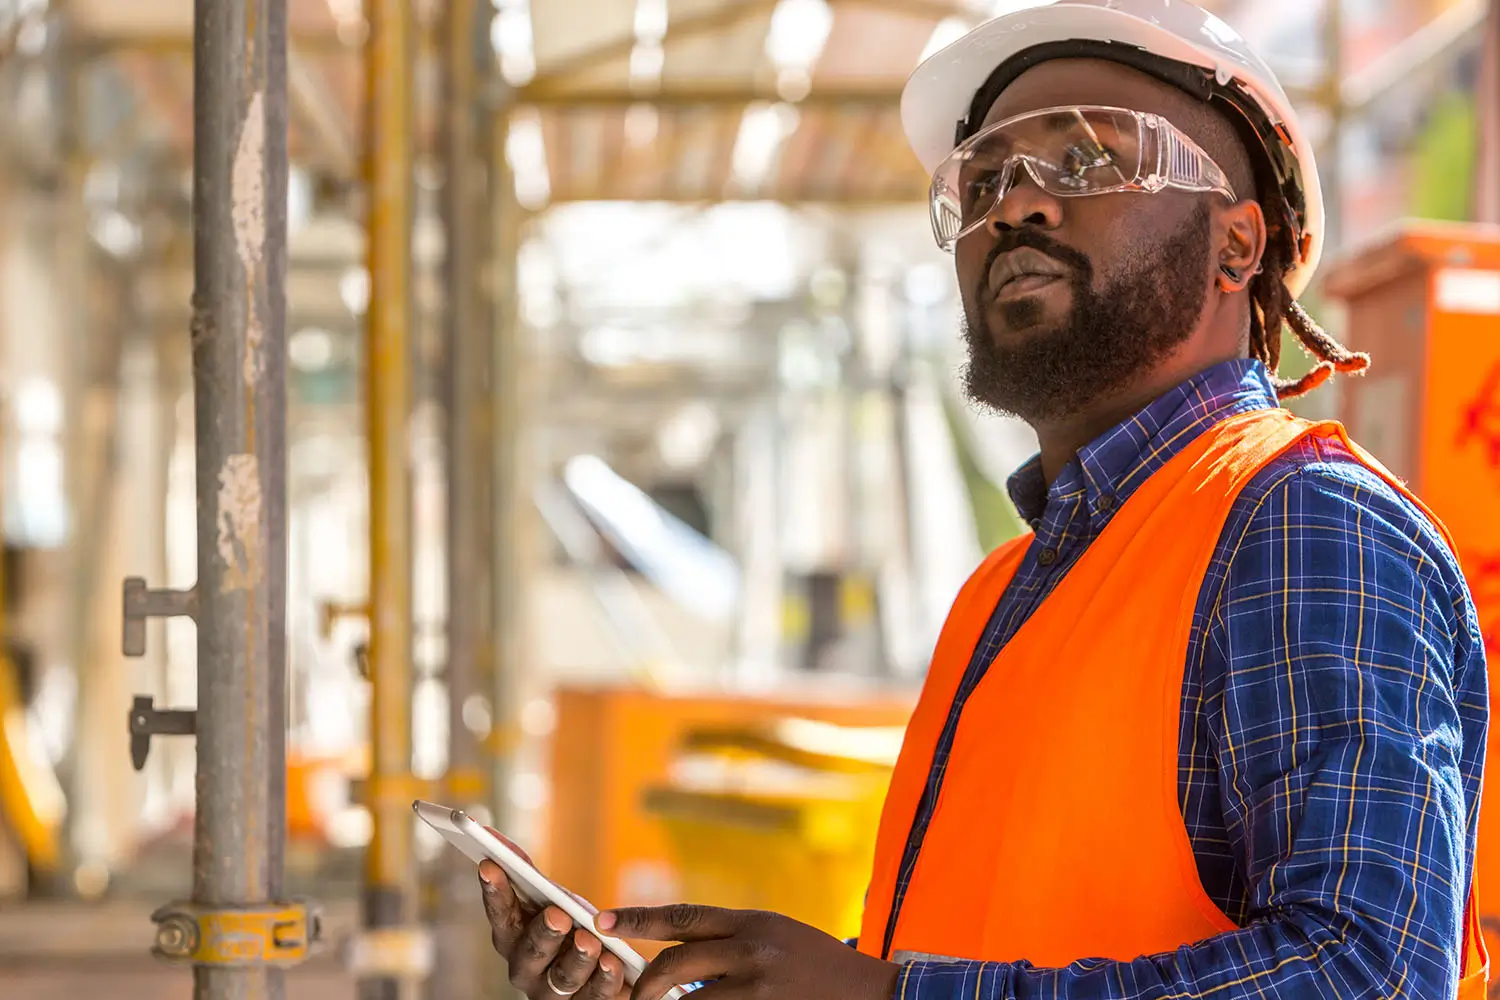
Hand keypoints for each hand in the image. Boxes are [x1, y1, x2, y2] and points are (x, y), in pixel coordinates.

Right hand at [478, 829, 627, 998]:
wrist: (603, 964)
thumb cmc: (568, 924)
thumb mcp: (551, 898)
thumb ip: (526, 873)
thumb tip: (494, 838)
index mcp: (512, 938)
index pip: (499, 915)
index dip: (494, 891)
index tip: (490, 864)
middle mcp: (525, 969)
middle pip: (530, 953)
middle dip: (543, 933)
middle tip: (558, 915)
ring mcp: (552, 992)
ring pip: (562, 978)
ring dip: (577, 958)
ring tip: (591, 941)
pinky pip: (595, 996)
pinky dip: (604, 978)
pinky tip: (613, 962)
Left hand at [597, 904, 898, 999]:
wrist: (872, 992)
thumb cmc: (816, 964)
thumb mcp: (775, 935)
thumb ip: (729, 941)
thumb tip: (674, 958)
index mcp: (753, 920)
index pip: (684, 916)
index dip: (638, 918)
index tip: (601, 920)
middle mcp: (754, 949)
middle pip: (676, 962)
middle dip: (647, 985)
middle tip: (635, 999)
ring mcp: (760, 986)